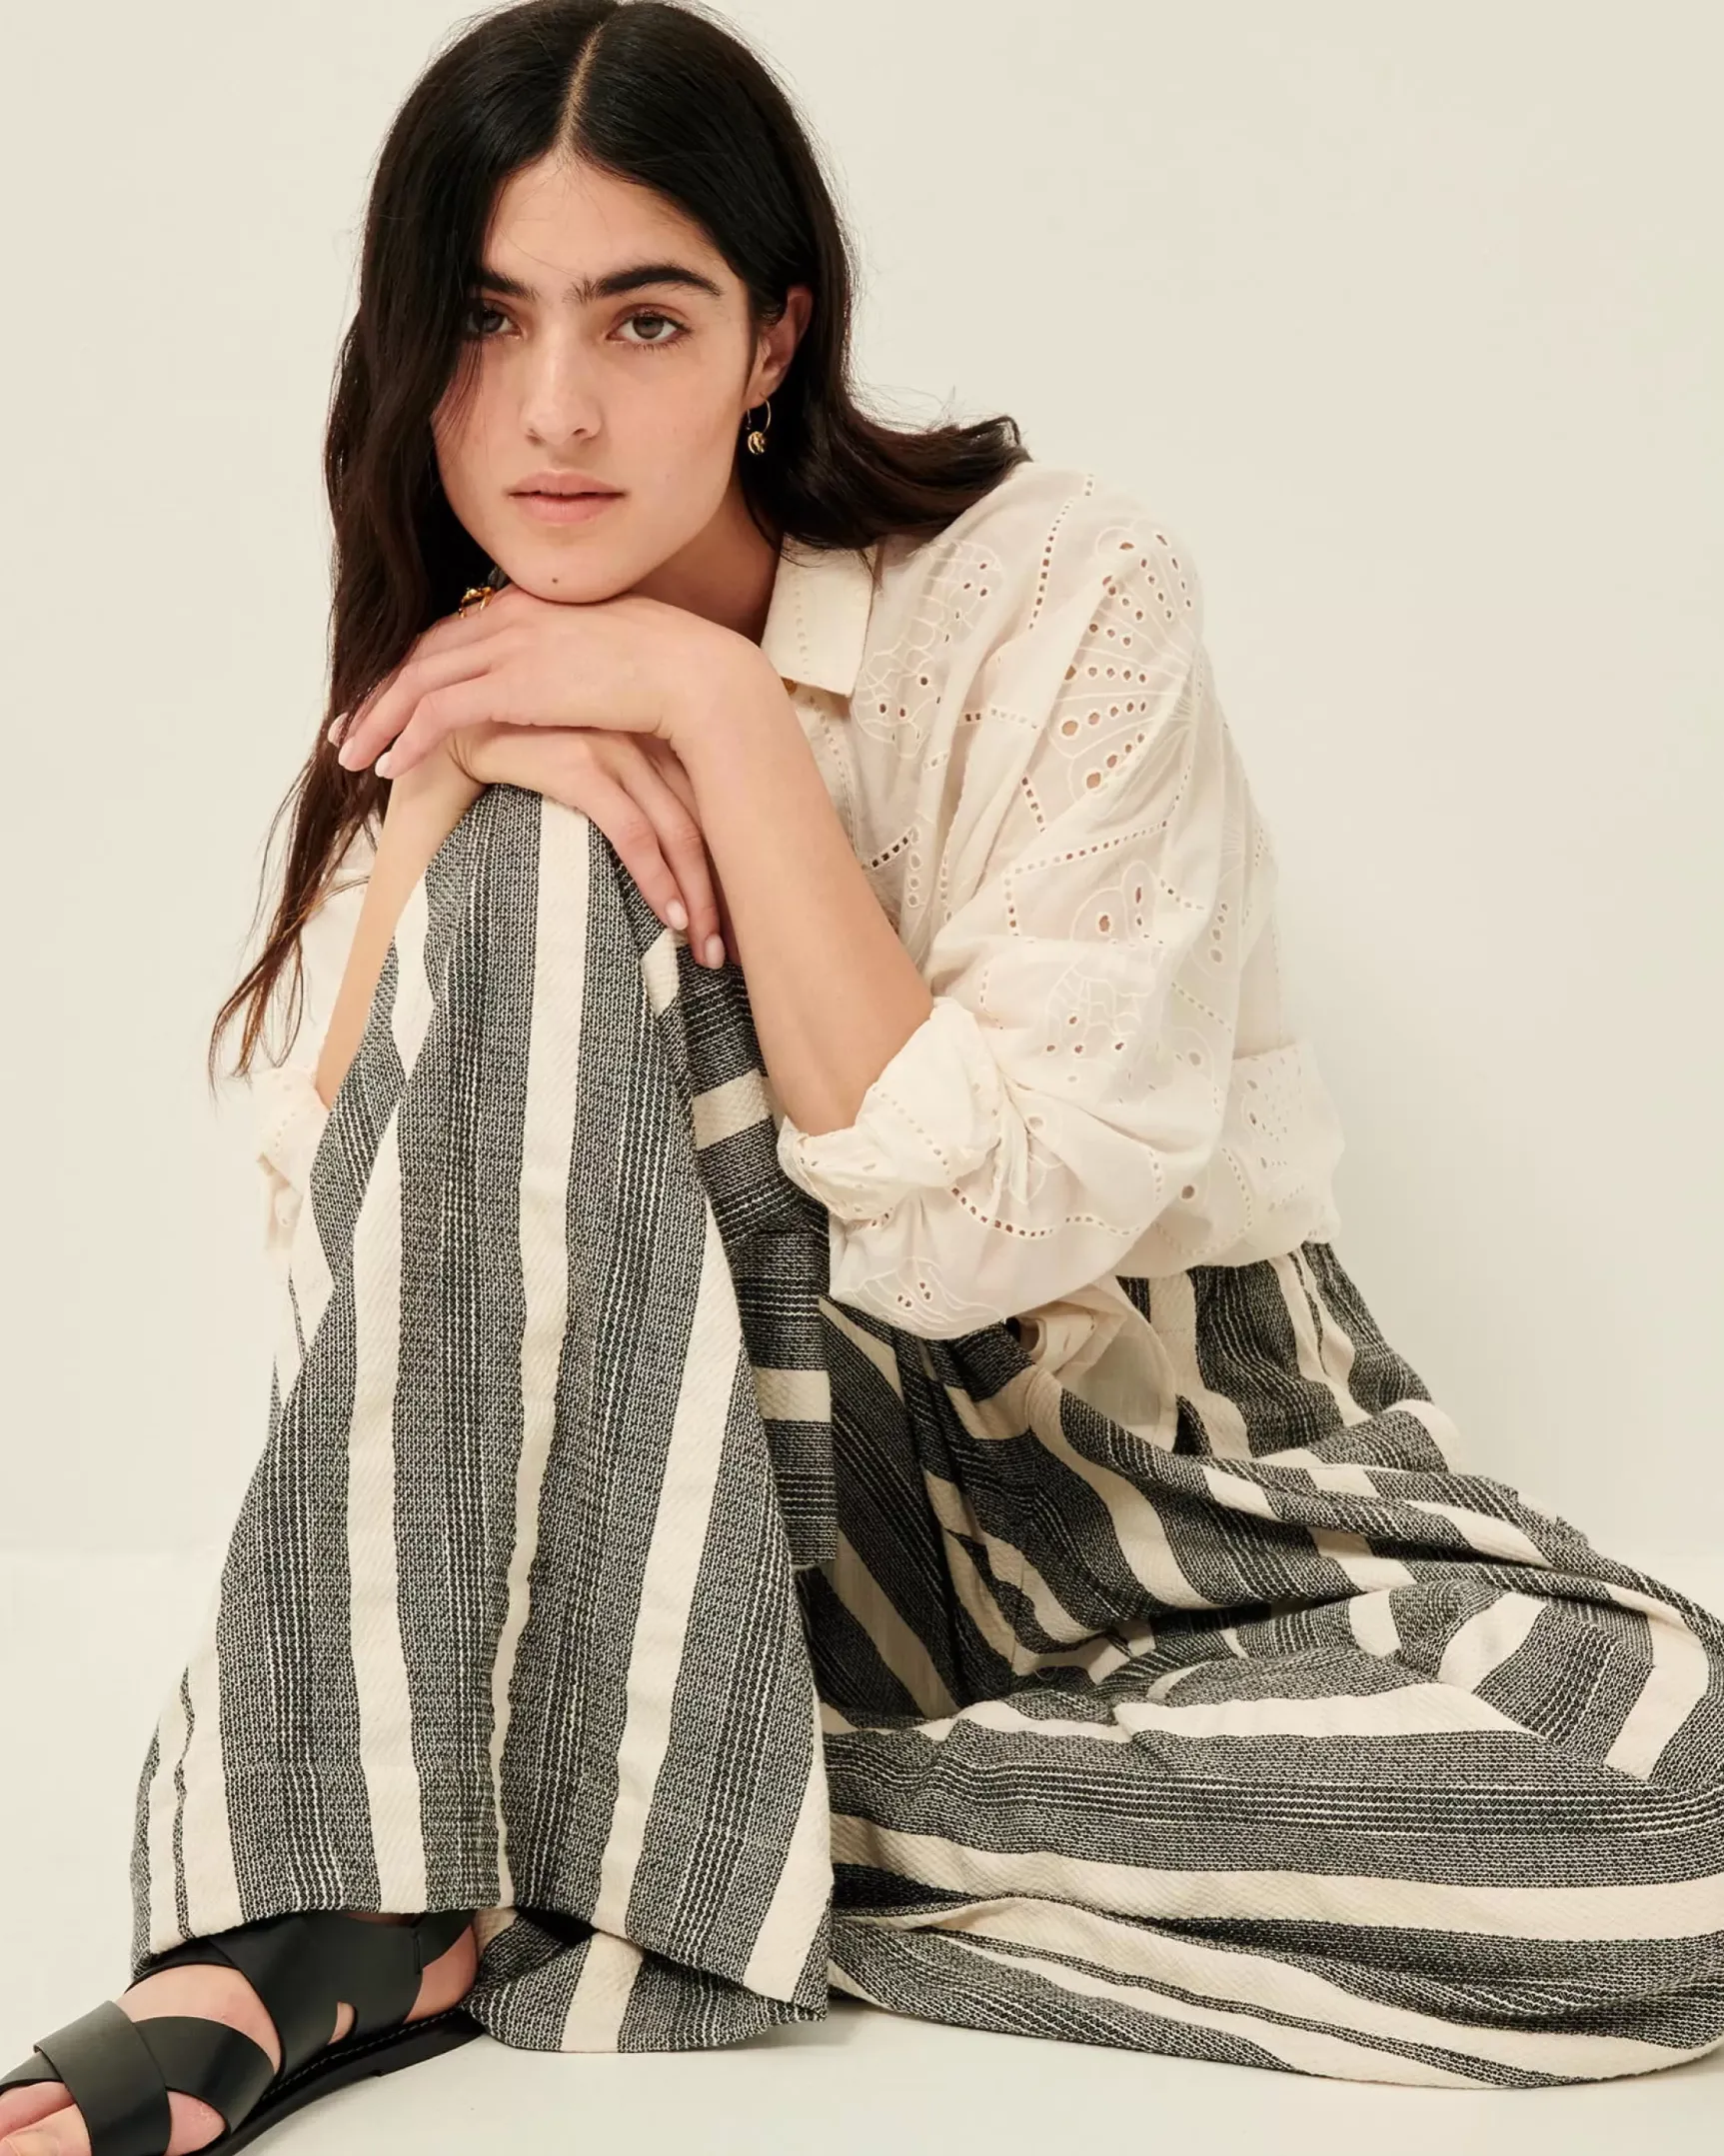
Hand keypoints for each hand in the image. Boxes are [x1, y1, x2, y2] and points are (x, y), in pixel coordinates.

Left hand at [331, 582, 727, 782]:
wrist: (696, 674)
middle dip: (376, 696)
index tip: (381, 703)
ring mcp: (509, 644)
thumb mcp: (606, 657)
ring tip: (352, 760)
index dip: (408, 672)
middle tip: (345, 733)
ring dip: (377, 722)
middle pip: (419, 655)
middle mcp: (508, 614)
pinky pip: (440, 710)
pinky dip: (408, 738)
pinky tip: (392, 767)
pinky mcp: (514, 681)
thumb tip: (558, 692)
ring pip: (416, 681)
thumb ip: (568, 665)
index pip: (447, 636)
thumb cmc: (669, 674)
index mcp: (528, 604)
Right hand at [447, 720, 736, 965]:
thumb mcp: (573, 795)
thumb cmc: (497, 794)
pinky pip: (628, 822)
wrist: (422, 762)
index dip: (727, 859)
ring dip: (696, 892)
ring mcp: (597, 732)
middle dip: (721, 887)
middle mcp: (628, 722)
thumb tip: (684, 867)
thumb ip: (622, 803)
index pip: (705, 795)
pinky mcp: (563, 753)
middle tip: (728, 952)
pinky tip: (672, 918)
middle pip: (700, 810)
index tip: (737, 925)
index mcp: (640, 725)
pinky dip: (655, 874)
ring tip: (705, 949)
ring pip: (671, 821)